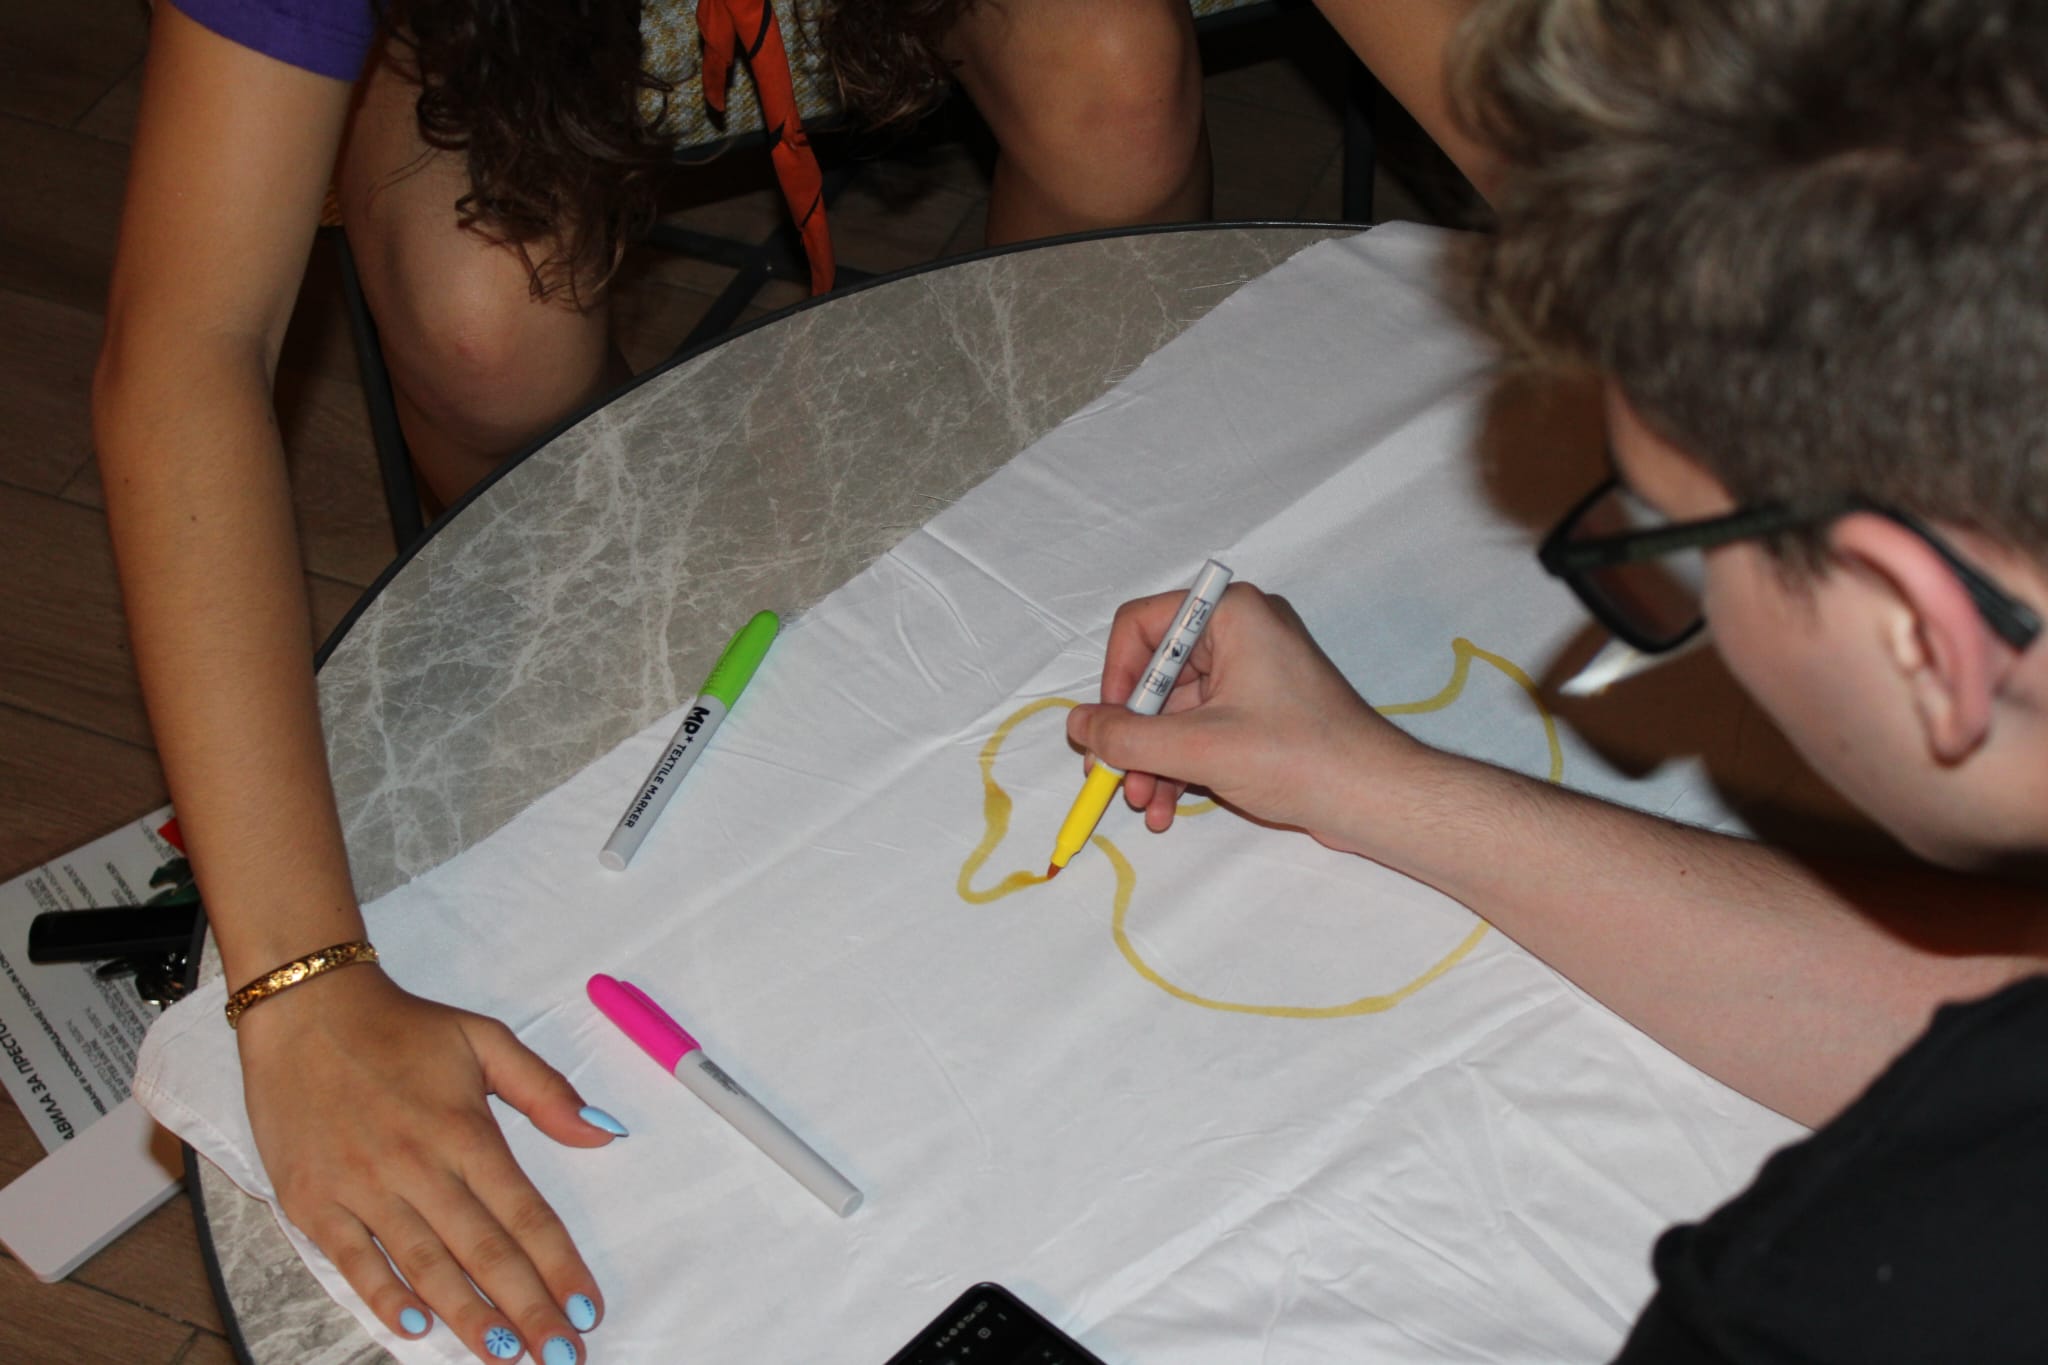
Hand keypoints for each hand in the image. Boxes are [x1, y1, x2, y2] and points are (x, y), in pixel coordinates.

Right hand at [237, 965, 616, 1362]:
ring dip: (468, 1317)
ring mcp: (362, 1187)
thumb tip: (605, 1133)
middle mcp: (418, 1165)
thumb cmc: (402, 1027)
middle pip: (484, 1253)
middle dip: (527, 1311)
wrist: (306, 1008)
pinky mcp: (311, 1199)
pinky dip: (381, 1295)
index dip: (559, 1267)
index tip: (587, 1310)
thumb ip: (546, 1092)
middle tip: (560, 1357)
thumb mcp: (486, 1040)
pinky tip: (413, 1328)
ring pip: (425, 1265)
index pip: (526, 1214)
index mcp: (466, 1131)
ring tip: (505, 1356)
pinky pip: (351, 1260)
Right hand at [1066, 583, 1424, 852]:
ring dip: (1154, 759)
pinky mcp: (1261, 711)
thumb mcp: (1198, 747)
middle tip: (1117, 781)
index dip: (1116, 678)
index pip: (1142, 625)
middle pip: (1156, 674)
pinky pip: (1202, 727)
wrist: (1373, 797)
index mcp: (1231, 614)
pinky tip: (1169, 807)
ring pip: (1176, 710)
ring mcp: (1252, 672)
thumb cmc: (1298, 756)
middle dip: (1134, 734)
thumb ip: (1127, 737)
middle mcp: (1241, 632)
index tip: (1109, 729)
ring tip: (1147, 807)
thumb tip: (1077, 726)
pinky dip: (1181, 763)